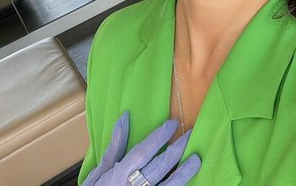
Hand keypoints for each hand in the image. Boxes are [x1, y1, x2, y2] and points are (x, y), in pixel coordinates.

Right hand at [83, 111, 200, 185]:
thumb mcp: (99, 172)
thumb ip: (115, 146)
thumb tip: (125, 117)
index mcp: (119, 175)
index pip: (143, 152)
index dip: (159, 137)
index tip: (173, 123)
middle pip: (160, 166)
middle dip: (176, 149)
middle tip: (191, 133)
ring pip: (169, 185)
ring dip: (184, 171)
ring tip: (196, 159)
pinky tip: (188, 179)